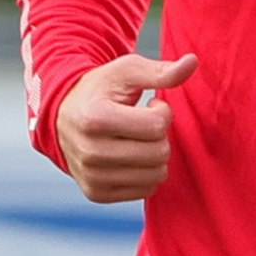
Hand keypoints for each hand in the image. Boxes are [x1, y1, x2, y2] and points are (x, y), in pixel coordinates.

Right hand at [56, 52, 197, 202]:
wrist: (62, 116)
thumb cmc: (100, 90)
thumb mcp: (126, 72)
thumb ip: (161, 71)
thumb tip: (193, 61)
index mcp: (95, 118)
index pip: (156, 126)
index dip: (161, 112)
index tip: (149, 105)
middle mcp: (89, 152)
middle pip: (158, 153)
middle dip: (160, 135)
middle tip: (144, 123)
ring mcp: (91, 177)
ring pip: (156, 176)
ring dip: (155, 155)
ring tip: (137, 139)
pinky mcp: (96, 194)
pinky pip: (145, 191)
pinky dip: (145, 173)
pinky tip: (131, 155)